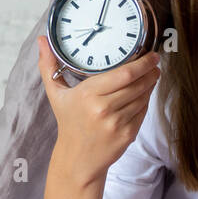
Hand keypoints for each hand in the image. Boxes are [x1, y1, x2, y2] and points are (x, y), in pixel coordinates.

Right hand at [36, 35, 161, 184]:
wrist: (77, 158)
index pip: (123, 74)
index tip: (151, 55)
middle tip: (155, 62)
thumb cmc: (69, 122)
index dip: (142, 63)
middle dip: (150, 71)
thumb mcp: (56, 94)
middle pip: (137, 83)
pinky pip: (143, 111)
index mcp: (88, 94)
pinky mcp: (128, 134)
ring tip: (152, 75)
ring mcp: (117, 123)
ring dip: (150, 84)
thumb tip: (41, 40)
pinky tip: (145, 93)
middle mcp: (103, 109)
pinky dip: (146, 100)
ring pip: (143, 97)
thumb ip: (48, 65)